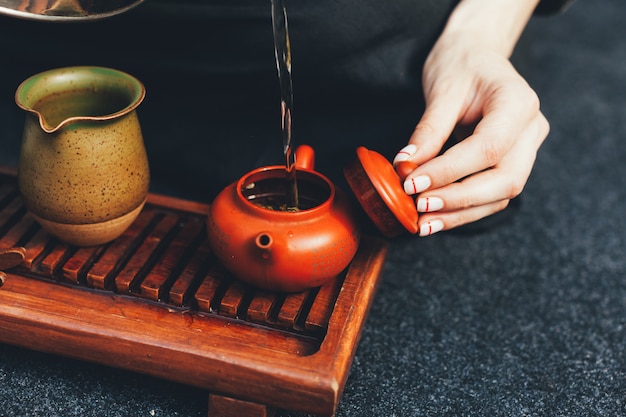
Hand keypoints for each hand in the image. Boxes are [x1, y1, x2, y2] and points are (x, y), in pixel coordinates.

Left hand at [393, 0, 548, 235]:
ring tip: (423, 223)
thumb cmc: (461, 64)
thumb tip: (407, 167)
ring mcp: (527, 149)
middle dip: (459, 200)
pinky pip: (492, 195)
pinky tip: (435, 218)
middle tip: (419, 208)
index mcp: (519, 103)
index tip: (412, 183)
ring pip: (501, 195)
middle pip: (505, 180)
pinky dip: (464, 210)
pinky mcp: (513, 163)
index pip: (487, 148)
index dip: (449, 171)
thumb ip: (428, 130)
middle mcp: (531, 129)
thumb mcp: (442, 89)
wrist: (477, 55)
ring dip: (460, 213)